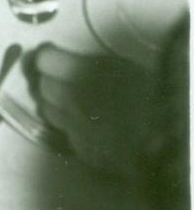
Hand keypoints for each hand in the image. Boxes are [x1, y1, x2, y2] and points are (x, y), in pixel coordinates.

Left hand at [26, 44, 152, 178]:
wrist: (167, 138)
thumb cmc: (151, 95)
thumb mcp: (119, 66)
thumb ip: (87, 65)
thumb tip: (70, 63)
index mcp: (80, 72)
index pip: (43, 60)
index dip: (47, 58)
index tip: (53, 57)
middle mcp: (70, 99)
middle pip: (42, 87)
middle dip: (49, 82)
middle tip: (64, 81)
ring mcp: (74, 128)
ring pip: (48, 112)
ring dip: (55, 105)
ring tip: (74, 103)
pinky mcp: (82, 152)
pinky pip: (66, 134)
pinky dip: (71, 128)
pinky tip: (90, 126)